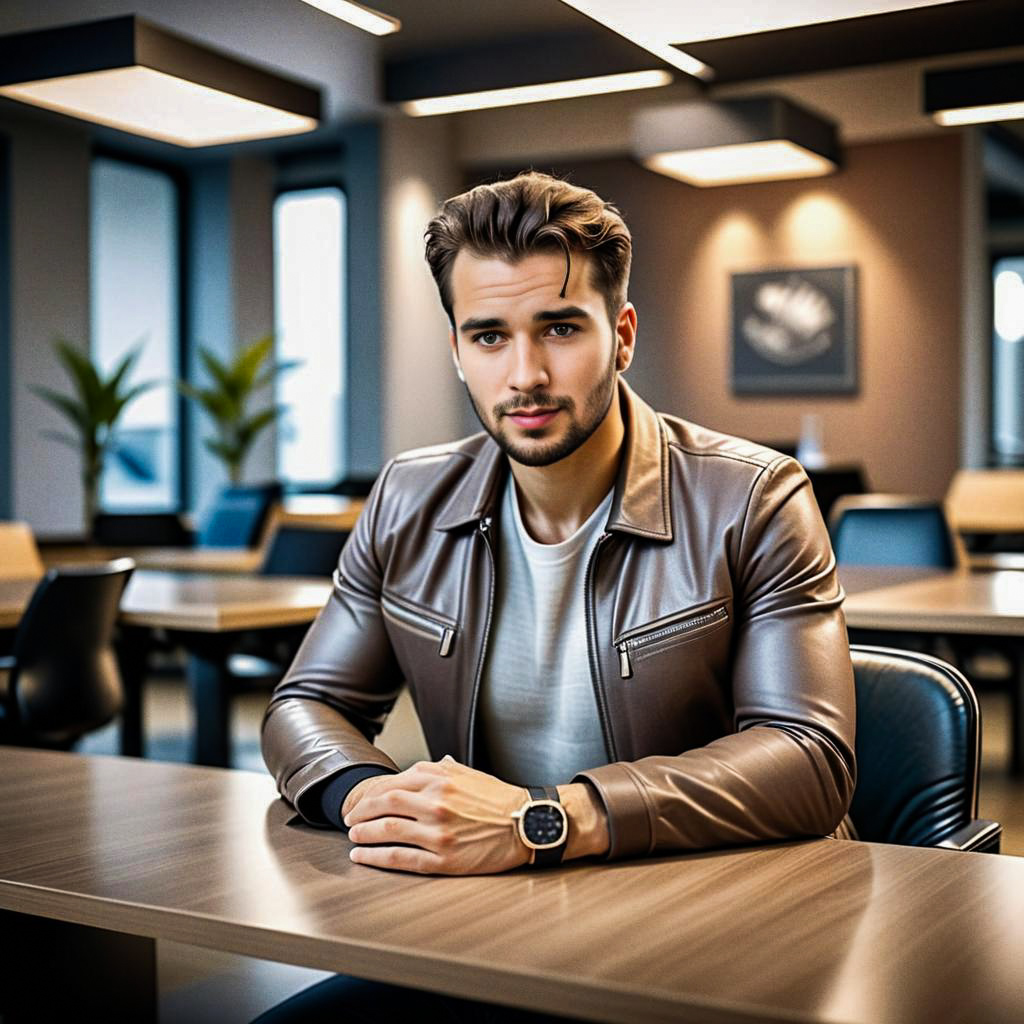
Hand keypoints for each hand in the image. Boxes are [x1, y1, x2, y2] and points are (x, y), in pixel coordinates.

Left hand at [342, 756, 531, 874]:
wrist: (527, 823)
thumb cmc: (499, 799)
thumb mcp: (470, 774)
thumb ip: (442, 768)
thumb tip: (423, 768)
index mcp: (440, 778)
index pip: (392, 783)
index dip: (369, 795)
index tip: (360, 803)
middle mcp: (437, 802)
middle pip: (384, 804)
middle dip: (360, 813)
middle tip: (350, 821)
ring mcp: (439, 832)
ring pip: (388, 830)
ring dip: (364, 834)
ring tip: (353, 838)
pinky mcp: (445, 858)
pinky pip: (401, 858)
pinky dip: (377, 857)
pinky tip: (363, 856)